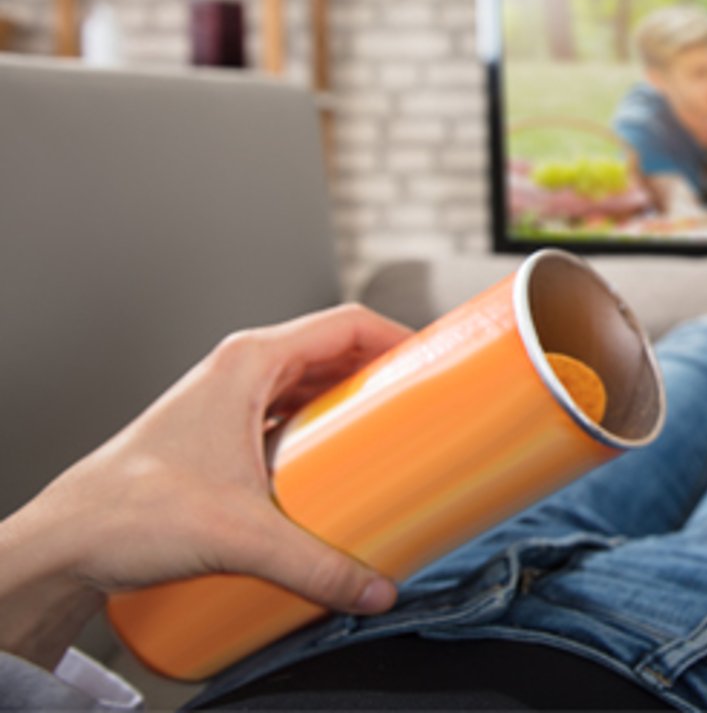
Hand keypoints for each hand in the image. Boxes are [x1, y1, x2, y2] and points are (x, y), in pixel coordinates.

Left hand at [0, 304, 412, 668]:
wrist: (66, 543)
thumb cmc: (126, 512)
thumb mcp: (240, 535)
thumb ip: (316, 565)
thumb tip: (375, 587)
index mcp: (248, 363)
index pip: (345, 324)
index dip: (399, 337)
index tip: (434, 362)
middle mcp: (240, 373)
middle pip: (333, 352)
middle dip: (383, 375)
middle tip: (424, 406)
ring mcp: (229, 403)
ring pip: (310, 385)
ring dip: (353, 404)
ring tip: (391, 436)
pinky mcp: (222, 437)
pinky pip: (290, 418)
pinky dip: (323, 431)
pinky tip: (337, 468)